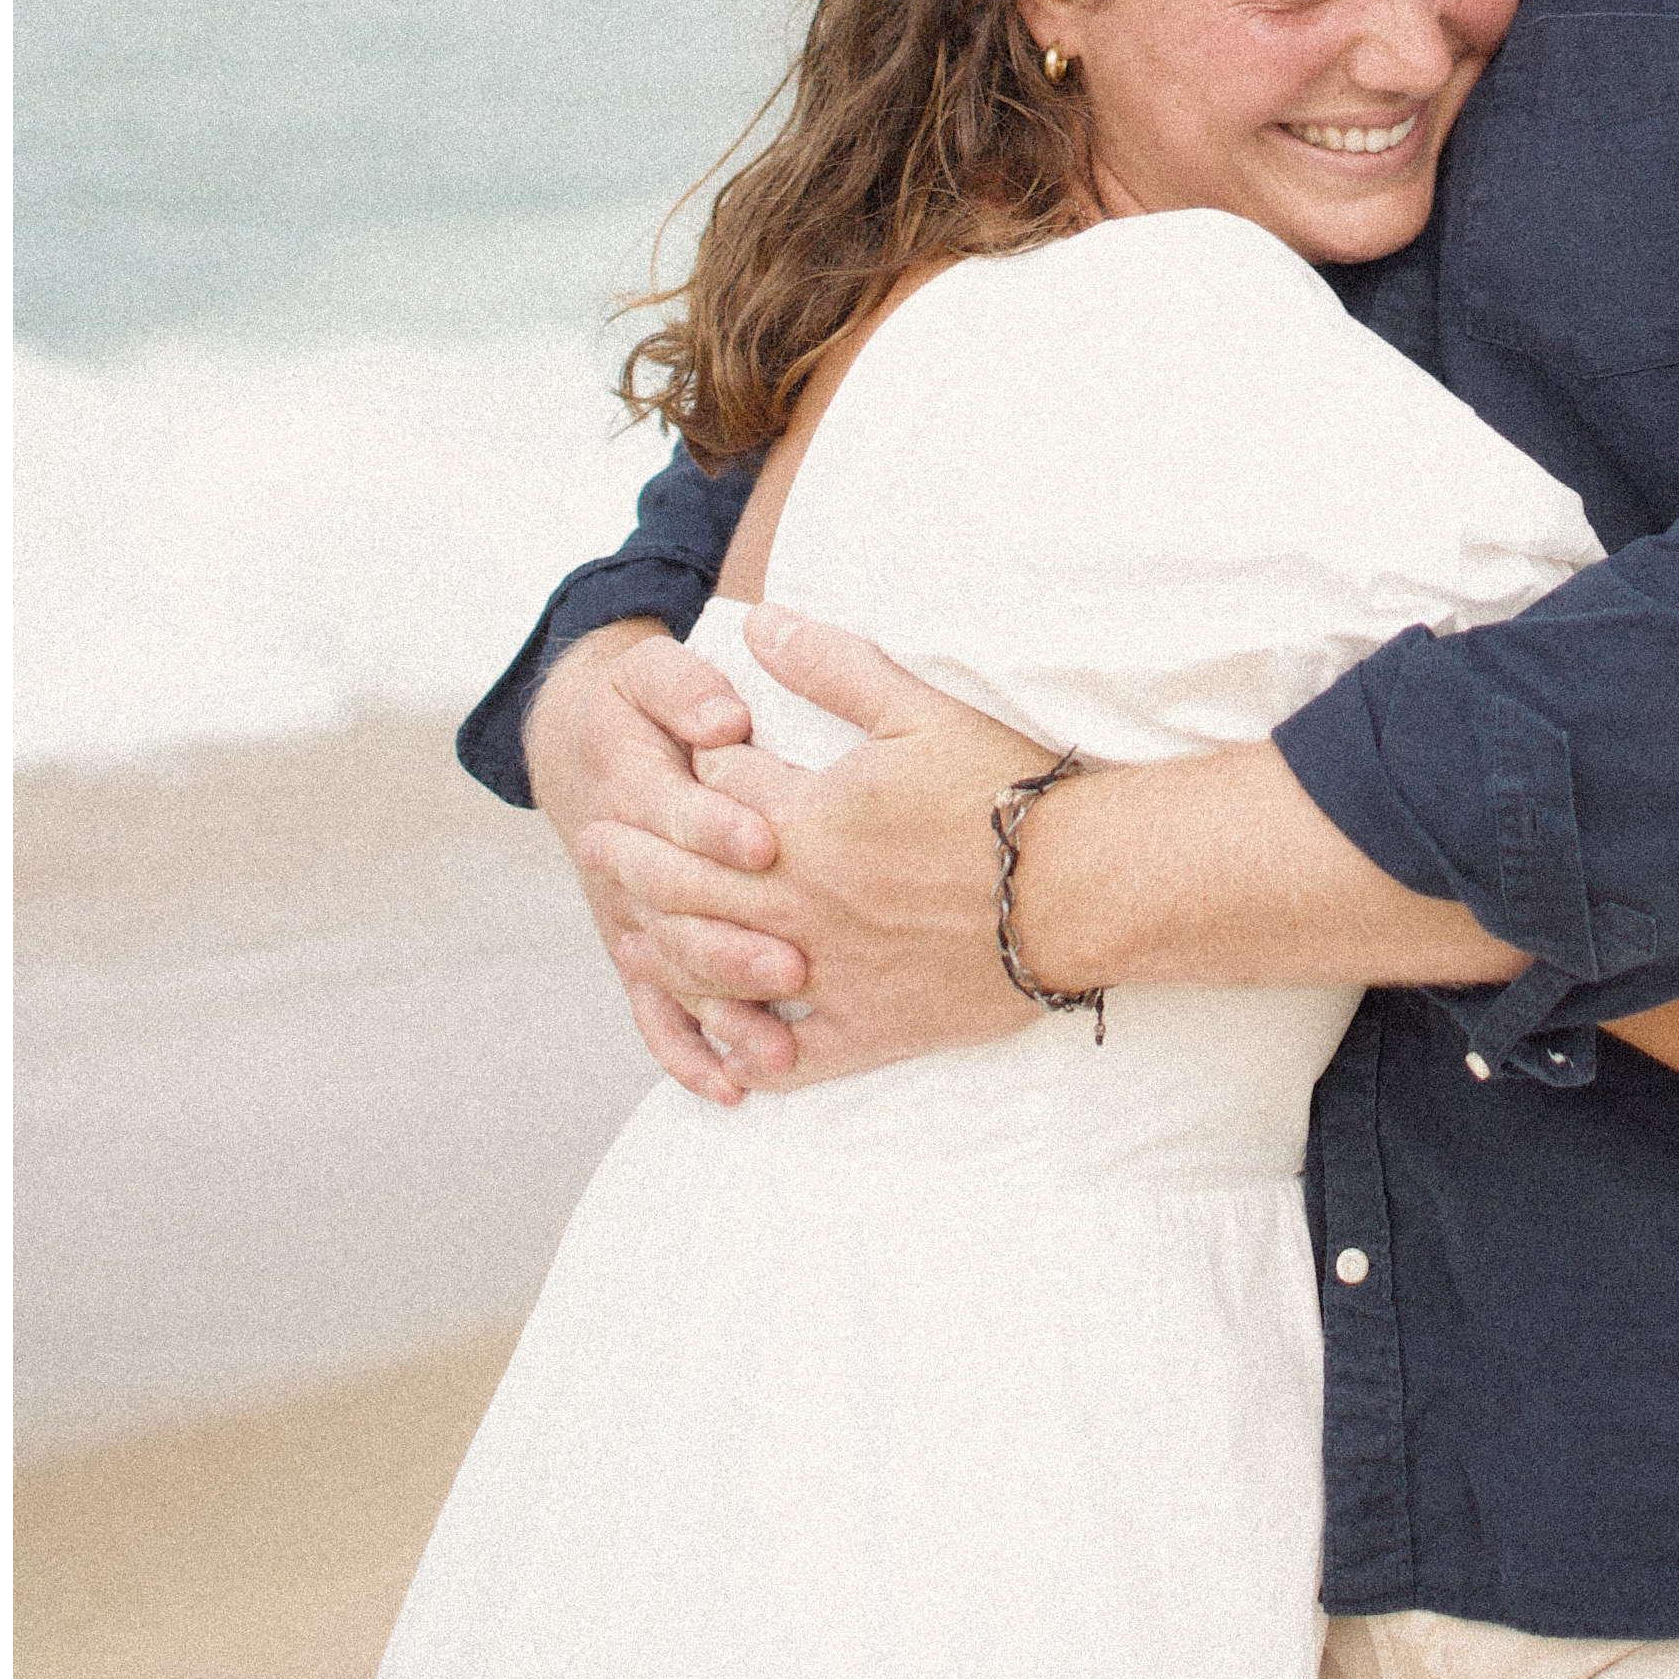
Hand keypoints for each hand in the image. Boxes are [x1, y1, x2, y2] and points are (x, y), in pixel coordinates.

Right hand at [522, 619, 789, 1103]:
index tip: (768, 843)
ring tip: (780, 1045)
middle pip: (677, 914)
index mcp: (635, 789)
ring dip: (724, 1012)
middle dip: (733, 942)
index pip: (674, 814)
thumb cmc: (640, 706)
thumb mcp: (653, 672)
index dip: (718, 827)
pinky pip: (657, 1017)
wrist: (580, 748)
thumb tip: (724, 715)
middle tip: (795, 963)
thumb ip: (685, 686)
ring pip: (674, 977)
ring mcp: (632, 921)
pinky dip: (690, 1056)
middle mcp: (628, 868)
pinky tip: (736, 1089)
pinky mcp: (639, 956)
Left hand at [574, 606, 1057, 1090]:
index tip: (679, 754)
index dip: (693, 764)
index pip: (717, 788)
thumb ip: (831, 665)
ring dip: (662, 949)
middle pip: (688, 881)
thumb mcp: (918, 707)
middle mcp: (800, 902)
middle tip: (595, 846)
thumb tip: (760, 623)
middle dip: (634, 859)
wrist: (1083, 887)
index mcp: (807, 820)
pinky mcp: (869, 1029)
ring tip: (631, 936)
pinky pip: (787, 1055)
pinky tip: (720, 1042)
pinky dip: (743, 1050)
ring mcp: (829, 972)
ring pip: (716, 969)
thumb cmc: (1007, 790)